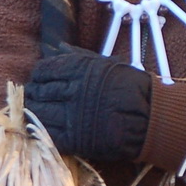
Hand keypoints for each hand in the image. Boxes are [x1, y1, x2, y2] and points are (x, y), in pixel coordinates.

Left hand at [26, 47, 151, 161]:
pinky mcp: (75, 139)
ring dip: (35, 112)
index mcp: (79, 69)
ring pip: (39, 113)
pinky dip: (42, 130)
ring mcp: (72, 116)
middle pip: (39, 91)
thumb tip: (58, 47)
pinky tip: (46, 127)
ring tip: (39, 111)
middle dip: (35, 94)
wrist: (151, 118)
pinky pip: (48, 133)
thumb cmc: (133, 88)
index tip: (41, 79)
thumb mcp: (108, 64)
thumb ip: (81, 57)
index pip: (45, 70)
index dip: (39, 75)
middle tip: (36, 96)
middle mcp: (72, 90)